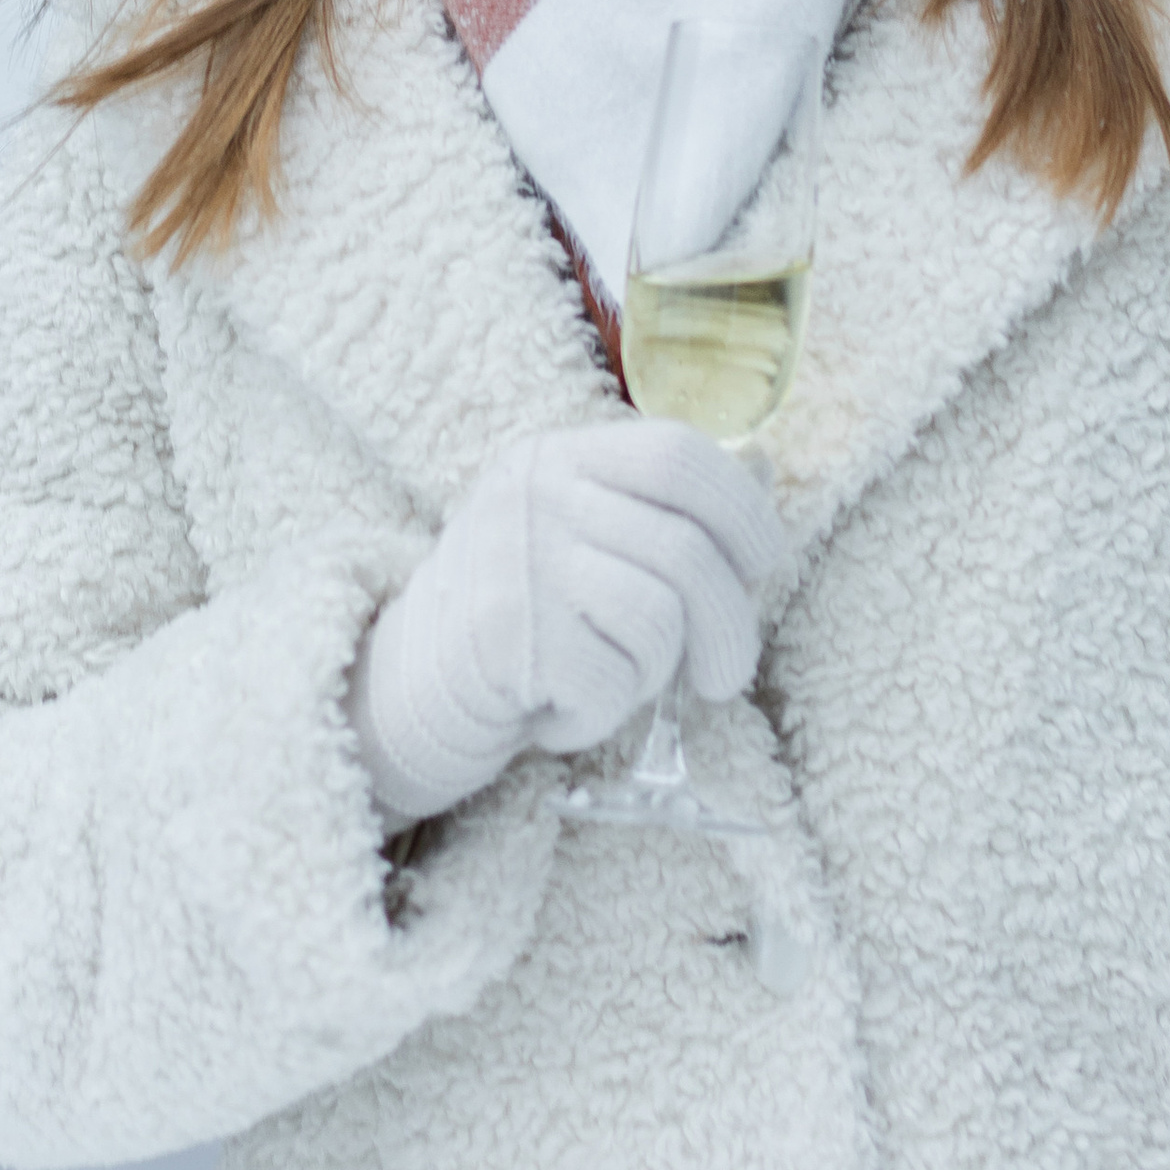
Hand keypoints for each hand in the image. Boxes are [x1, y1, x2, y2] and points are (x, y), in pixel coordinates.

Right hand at [347, 421, 786, 828]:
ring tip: (616, 684)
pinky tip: (563, 709)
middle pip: (685, 549)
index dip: (742, 510)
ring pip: (659, 618)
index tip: (763, 562)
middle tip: (727, 676)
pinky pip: (610, 681)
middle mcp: (533, 492)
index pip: (677, 455)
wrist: (405, 688)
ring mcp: (514, 557)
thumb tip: (764, 484)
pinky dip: (603, 713)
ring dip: (655, 675)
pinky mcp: (503, 634)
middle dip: (730, 625)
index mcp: (559, 456)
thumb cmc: (521, 616)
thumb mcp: (576, 536)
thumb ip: (654, 511)